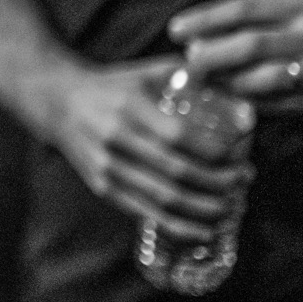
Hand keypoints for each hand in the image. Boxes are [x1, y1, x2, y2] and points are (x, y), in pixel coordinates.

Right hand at [47, 58, 249, 240]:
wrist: (58, 102)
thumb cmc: (112, 86)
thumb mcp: (144, 71)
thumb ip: (187, 73)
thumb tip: (234, 76)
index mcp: (130, 108)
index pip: (179, 137)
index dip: (215, 151)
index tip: (240, 153)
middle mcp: (117, 139)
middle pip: (177, 171)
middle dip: (219, 182)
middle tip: (244, 179)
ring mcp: (108, 167)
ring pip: (164, 199)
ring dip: (205, 209)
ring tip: (231, 207)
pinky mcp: (103, 188)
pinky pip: (146, 213)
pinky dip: (179, 226)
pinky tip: (204, 230)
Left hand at [170, 0, 302, 117]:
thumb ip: (269, 13)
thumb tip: (213, 27)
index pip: (242, 9)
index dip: (204, 20)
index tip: (176, 29)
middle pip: (246, 45)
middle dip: (208, 56)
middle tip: (187, 62)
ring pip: (261, 78)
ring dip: (226, 83)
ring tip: (207, 83)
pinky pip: (281, 103)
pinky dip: (253, 102)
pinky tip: (236, 100)